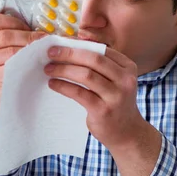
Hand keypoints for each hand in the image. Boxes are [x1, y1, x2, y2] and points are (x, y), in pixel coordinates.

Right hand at [0, 13, 45, 156]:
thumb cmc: (2, 78)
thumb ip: (5, 37)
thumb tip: (32, 19)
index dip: (16, 21)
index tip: (32, 28)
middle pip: (4, 34)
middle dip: (29, 36)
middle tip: (46, 40)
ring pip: (10, 50)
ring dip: (31, 49)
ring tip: (45, 51)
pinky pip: (12, 66)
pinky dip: (27, 63)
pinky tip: (38, 64)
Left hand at [44, 45, 161, 175]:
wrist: (127, 132)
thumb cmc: (115, 102)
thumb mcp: (115, 80)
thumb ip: (100, 65)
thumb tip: (70, 47)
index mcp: (128, 67)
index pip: (101, 50)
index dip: (78, 45)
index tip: (60, 42)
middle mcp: (125, 80)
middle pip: (93, 59)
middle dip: (69, 54)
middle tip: (50, 52)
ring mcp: (115, 96)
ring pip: (86, 75)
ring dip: (63, 70)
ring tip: (48, 69)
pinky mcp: (103, 110)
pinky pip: (79, 93)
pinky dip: (63, 86)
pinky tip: (53, 83)